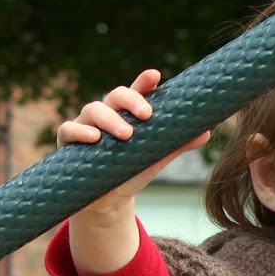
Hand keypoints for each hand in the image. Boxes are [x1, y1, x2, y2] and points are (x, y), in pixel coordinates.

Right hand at [57, 69, 209, 205]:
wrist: (106, 200)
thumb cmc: (131, 171)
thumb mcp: (155, 158)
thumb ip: (176, 143)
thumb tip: (206, 131)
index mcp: (126, 113)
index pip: (136, 92)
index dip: (144, 82)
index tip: (155, 76)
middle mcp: (105, 114)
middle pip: (115, 96)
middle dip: (131, 101)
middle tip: (147, 115)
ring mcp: (85, 125)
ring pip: (93, 110)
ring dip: (110, 119)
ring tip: (126, 134)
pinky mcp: (68, 142)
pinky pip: (69, 130)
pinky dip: (80, 132)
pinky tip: (94, 138)